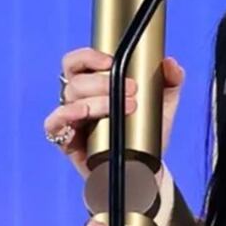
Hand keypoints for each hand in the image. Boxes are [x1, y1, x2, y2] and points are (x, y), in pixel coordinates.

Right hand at [47, 48, 185, 177]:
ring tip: (122, 107)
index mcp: (95, 83)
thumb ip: (172, 80)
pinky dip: (65, 116)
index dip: (89, 56)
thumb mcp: (164, 103)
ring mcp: (71, 119)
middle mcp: (78, 98)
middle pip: (76, 80)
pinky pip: (53, 124)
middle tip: (133, 90)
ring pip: (69, 99)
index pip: (78, 62)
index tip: (112, 61)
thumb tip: (170, 63)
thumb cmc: (146, 131)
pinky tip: (84, 117)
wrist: (143, 169)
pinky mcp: (66, 140)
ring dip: (95, 100)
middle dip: (104, 82)